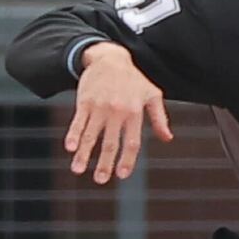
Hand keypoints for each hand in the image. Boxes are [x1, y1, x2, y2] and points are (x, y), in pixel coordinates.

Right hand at [66, 42, 172, 183]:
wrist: (110, 58)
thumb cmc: (134, 79)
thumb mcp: (152, 94)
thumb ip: (160, 118)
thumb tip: (168, 138)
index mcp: (135, 112)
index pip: (132, 142)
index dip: (127, 160)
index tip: (122, 175)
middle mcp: (117, 111)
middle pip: (110, 142)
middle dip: (104, 163)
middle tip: (100, 180)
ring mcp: (100, 107)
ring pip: (91, 135)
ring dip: (84, 154)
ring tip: (77, 170)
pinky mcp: (84, 101)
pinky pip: (78, 121)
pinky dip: (73, 134)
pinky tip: (70, 148)